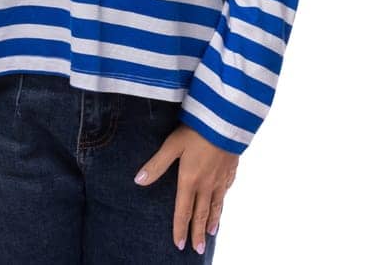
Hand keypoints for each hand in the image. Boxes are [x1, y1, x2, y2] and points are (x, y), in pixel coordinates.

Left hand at [134, 122, 237, 254]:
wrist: (225, 120)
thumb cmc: (196, 131)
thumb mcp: (172, 146)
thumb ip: (156, 165)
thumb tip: (138, 180)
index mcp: (190, 180)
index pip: (184, 211)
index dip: (181, 229)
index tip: (179, 245)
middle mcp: (206, 184)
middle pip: (202, 214)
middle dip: (199, 233)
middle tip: (198, 249)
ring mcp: (220, 178)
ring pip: (216, 205)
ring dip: (213, 221)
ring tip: (212, 234)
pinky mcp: (230, 169)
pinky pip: (226, 191)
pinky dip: (222, 202)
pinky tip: (222, 203)